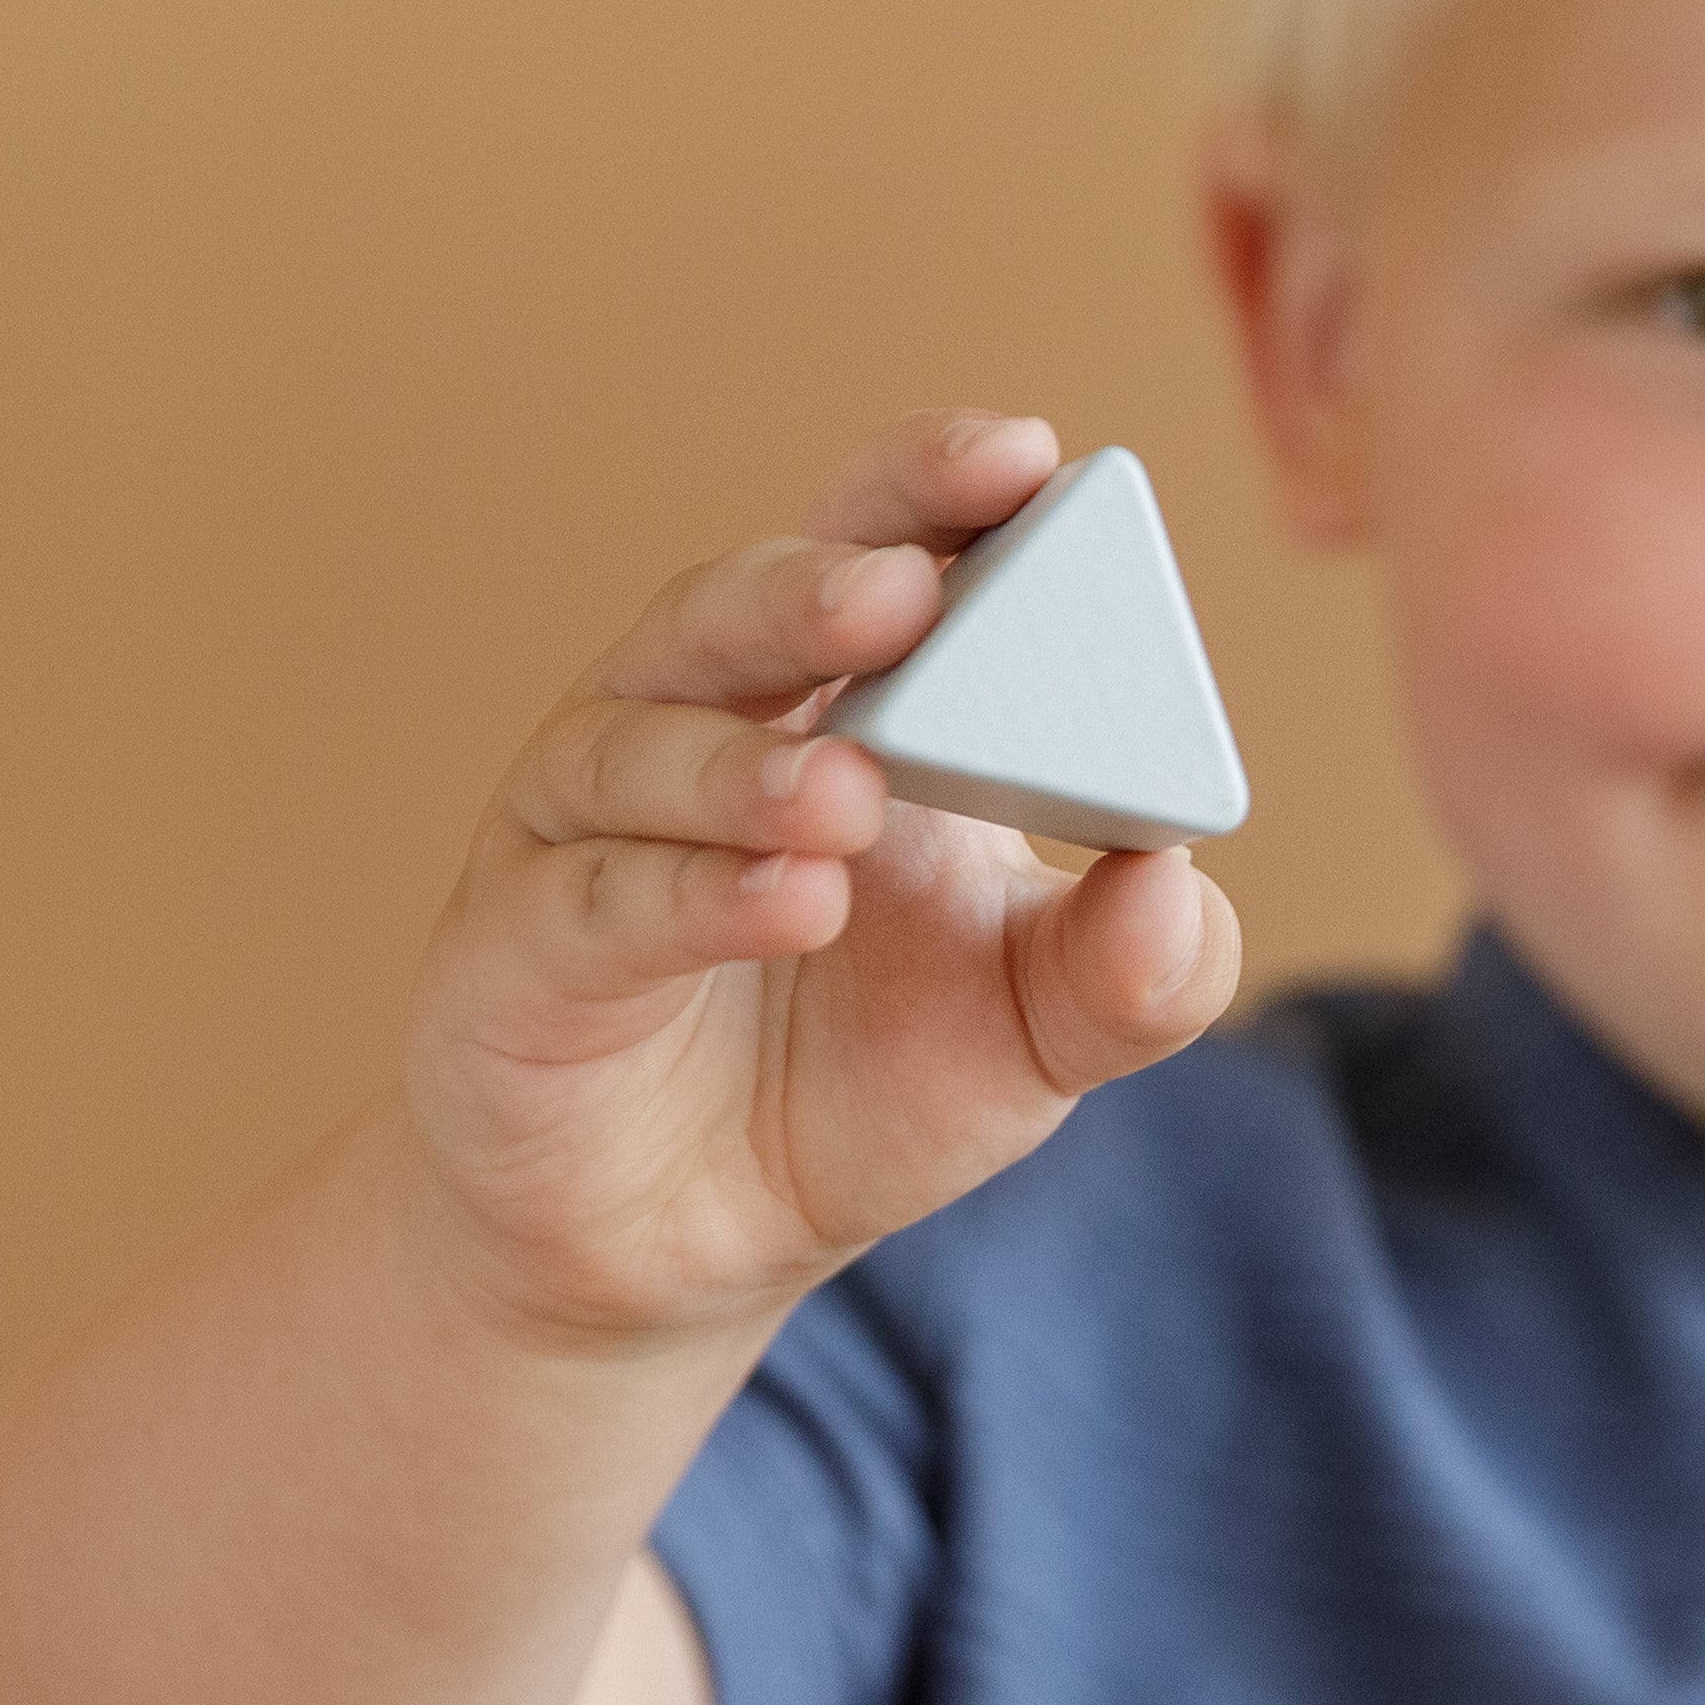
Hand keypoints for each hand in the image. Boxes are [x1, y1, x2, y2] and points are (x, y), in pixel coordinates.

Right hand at [399, 408, 1242, 1342]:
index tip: (1026, 456)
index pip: (885, 549)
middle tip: (905, 591)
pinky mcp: (519, 948)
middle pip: (737, 608)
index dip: (937, 491)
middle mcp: (701, 729)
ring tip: (851, 793)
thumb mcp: (1040, 1033)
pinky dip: (693, 892)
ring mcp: (590, 829)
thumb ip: (1137, 971)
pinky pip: (599, 901)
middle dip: (819, 585)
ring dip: (746, 760)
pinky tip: (788, 899)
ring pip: (643, 742)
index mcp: (845, 706)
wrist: (689, 1248)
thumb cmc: (865, 1088)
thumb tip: (1184, 887)